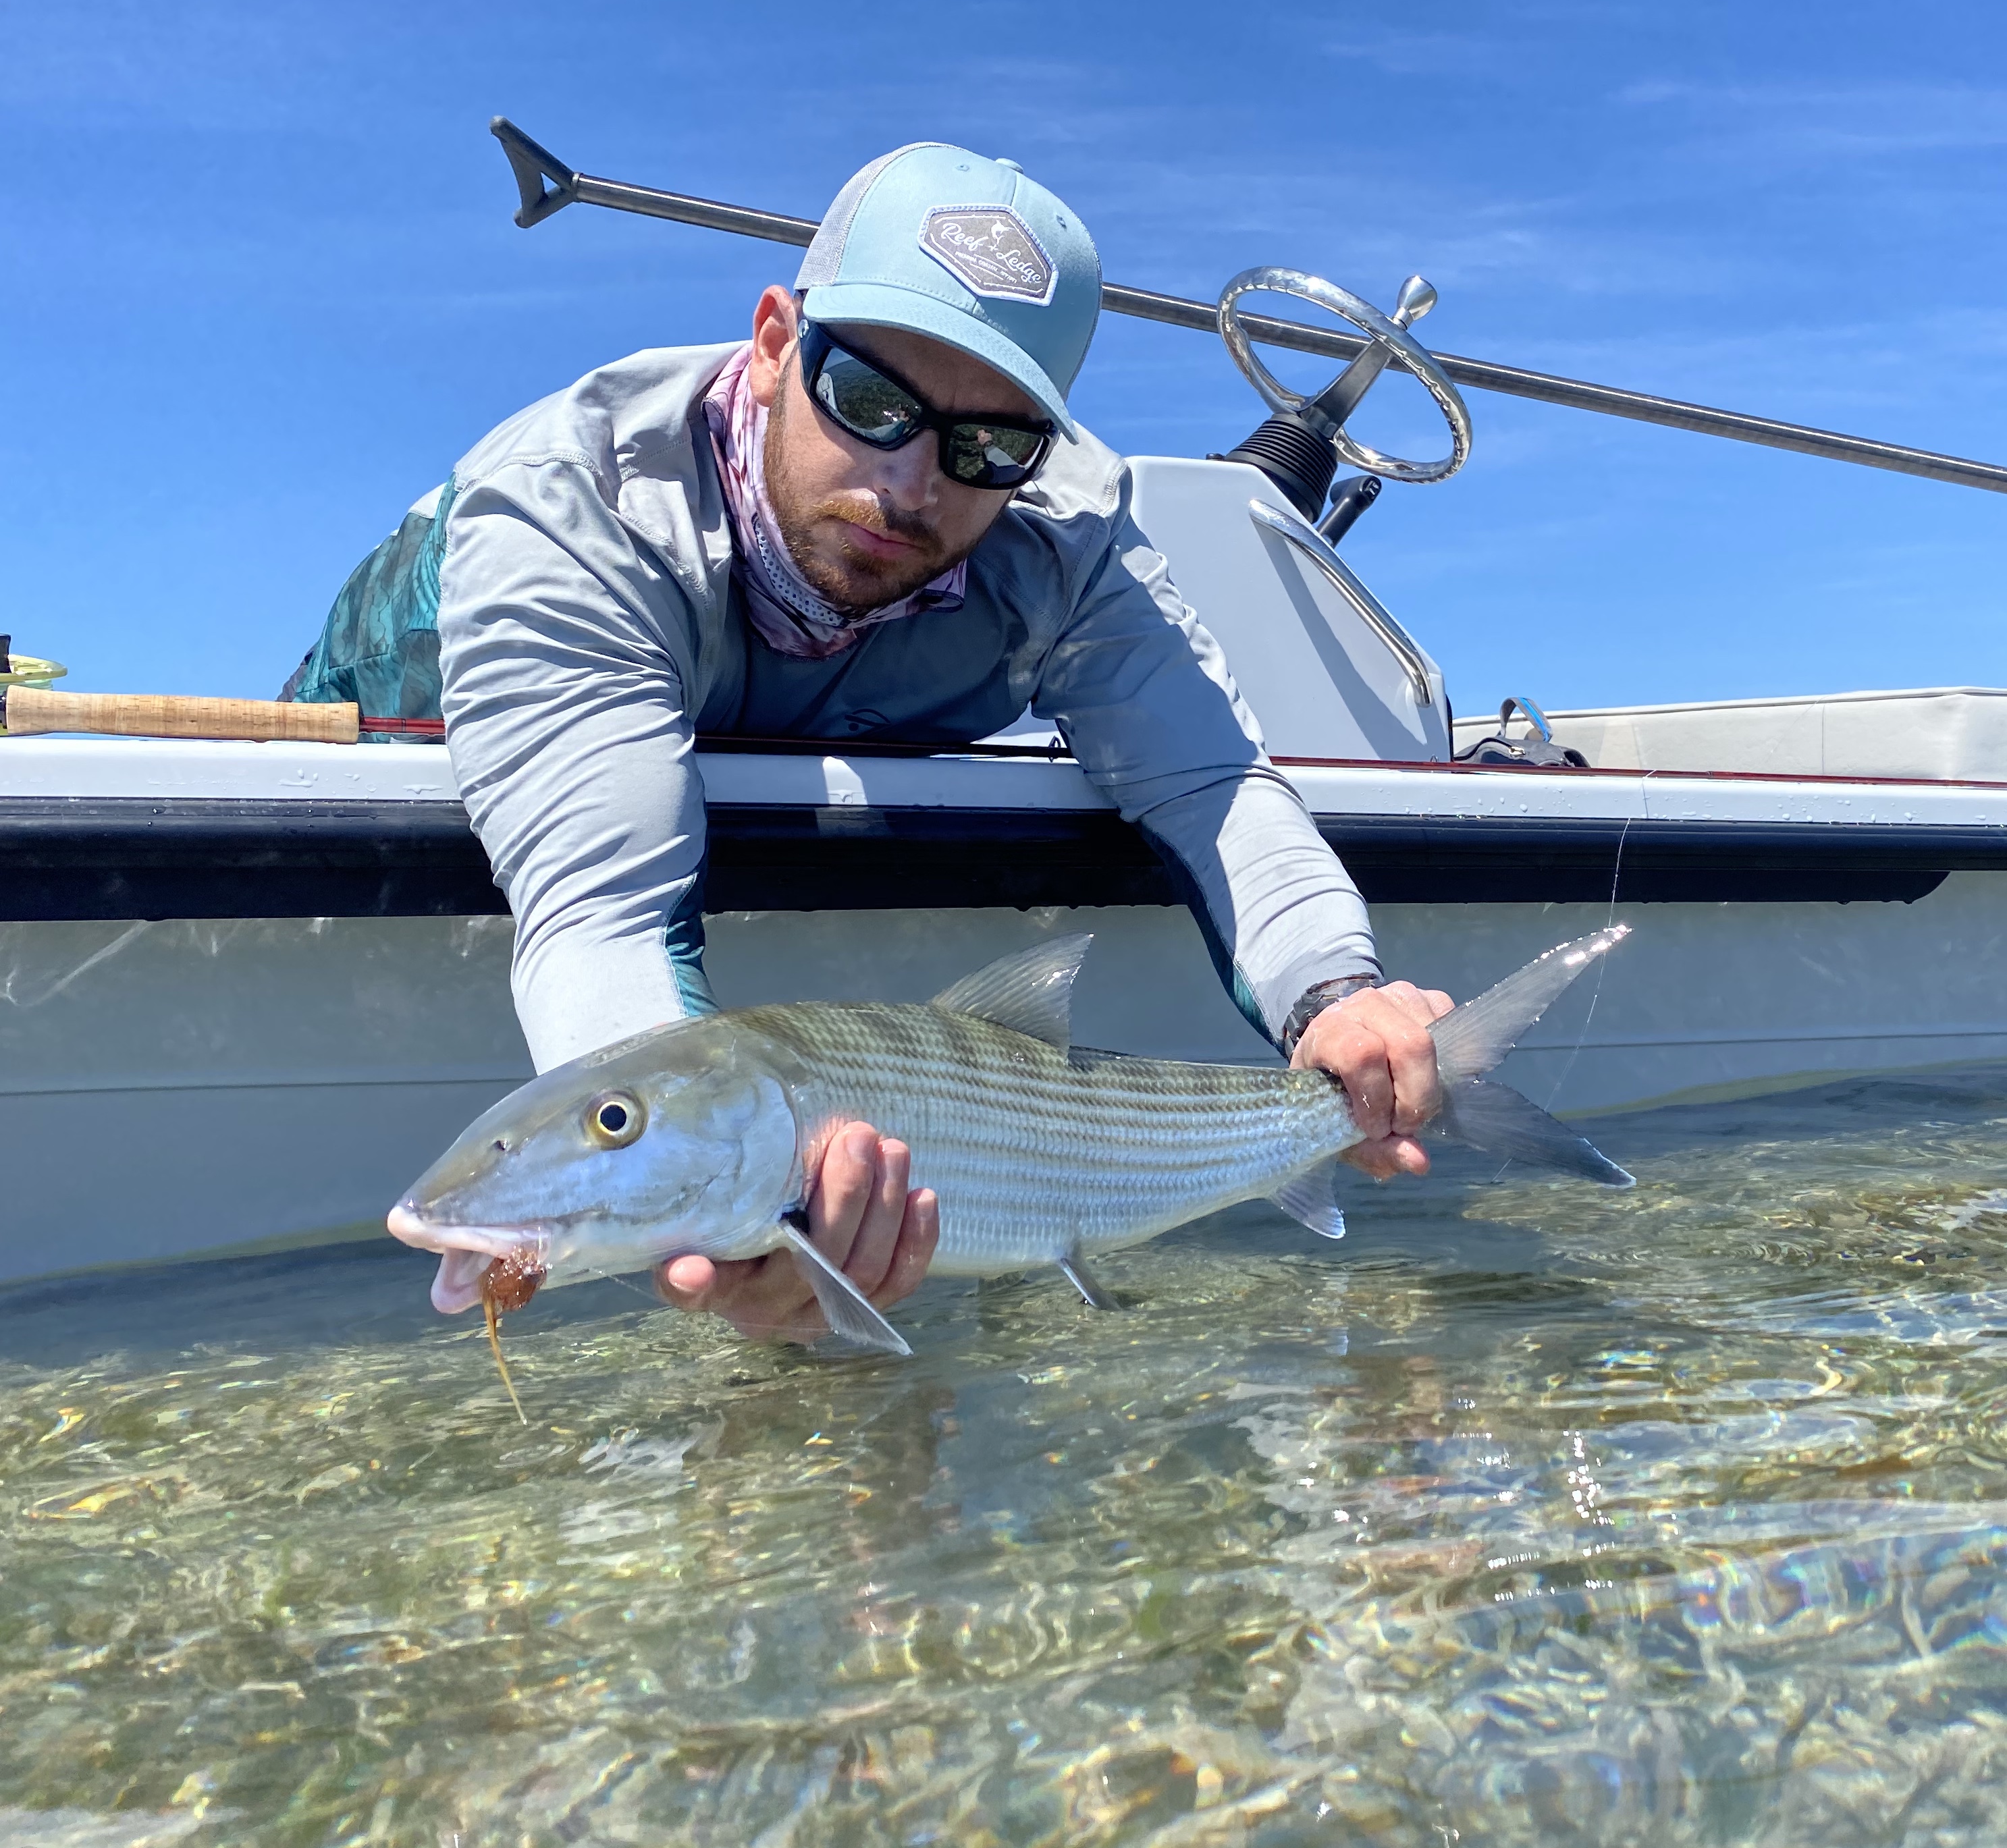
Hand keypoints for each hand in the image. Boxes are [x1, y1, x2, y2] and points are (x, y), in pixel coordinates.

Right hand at [654, 1121, 937, 1343]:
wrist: (773, 1250)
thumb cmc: (741, 1209)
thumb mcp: (716, 1202)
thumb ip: (717, 1188)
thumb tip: (712, 1159)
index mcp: (719, 1285)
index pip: (701, 1290)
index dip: (694, 1284)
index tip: (689, 1268)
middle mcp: (766, 1311)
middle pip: (811, 1264)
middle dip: (843, 1195)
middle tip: (856, 1135)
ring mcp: (818, 1316)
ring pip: (860, 1272)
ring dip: (884, 1206)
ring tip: (891, 1148)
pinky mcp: (863, 1312)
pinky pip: (896, 1284)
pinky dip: (915, 1241)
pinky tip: (923, 1196)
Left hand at [1292, 981, 1454, 1178]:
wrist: (1336, 1046)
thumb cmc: (1331, 1090)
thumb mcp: (1338, 1126)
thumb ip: (1374, 1150)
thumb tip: (1420, 1162)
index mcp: (1329, 1031)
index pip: (1361, 1055)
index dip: (1377, 1098)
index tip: (1378, 1129)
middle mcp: (1364, 1005)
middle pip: (1410, 1045)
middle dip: (1415, 1098)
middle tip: (1404, 1125)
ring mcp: (1399, 995)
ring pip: (1433, 1038)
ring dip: (1429, 1085)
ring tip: (1411, 1103)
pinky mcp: (1429, 998)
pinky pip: (1452, 1028)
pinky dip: (1447, 1064)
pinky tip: (1423, 1077)